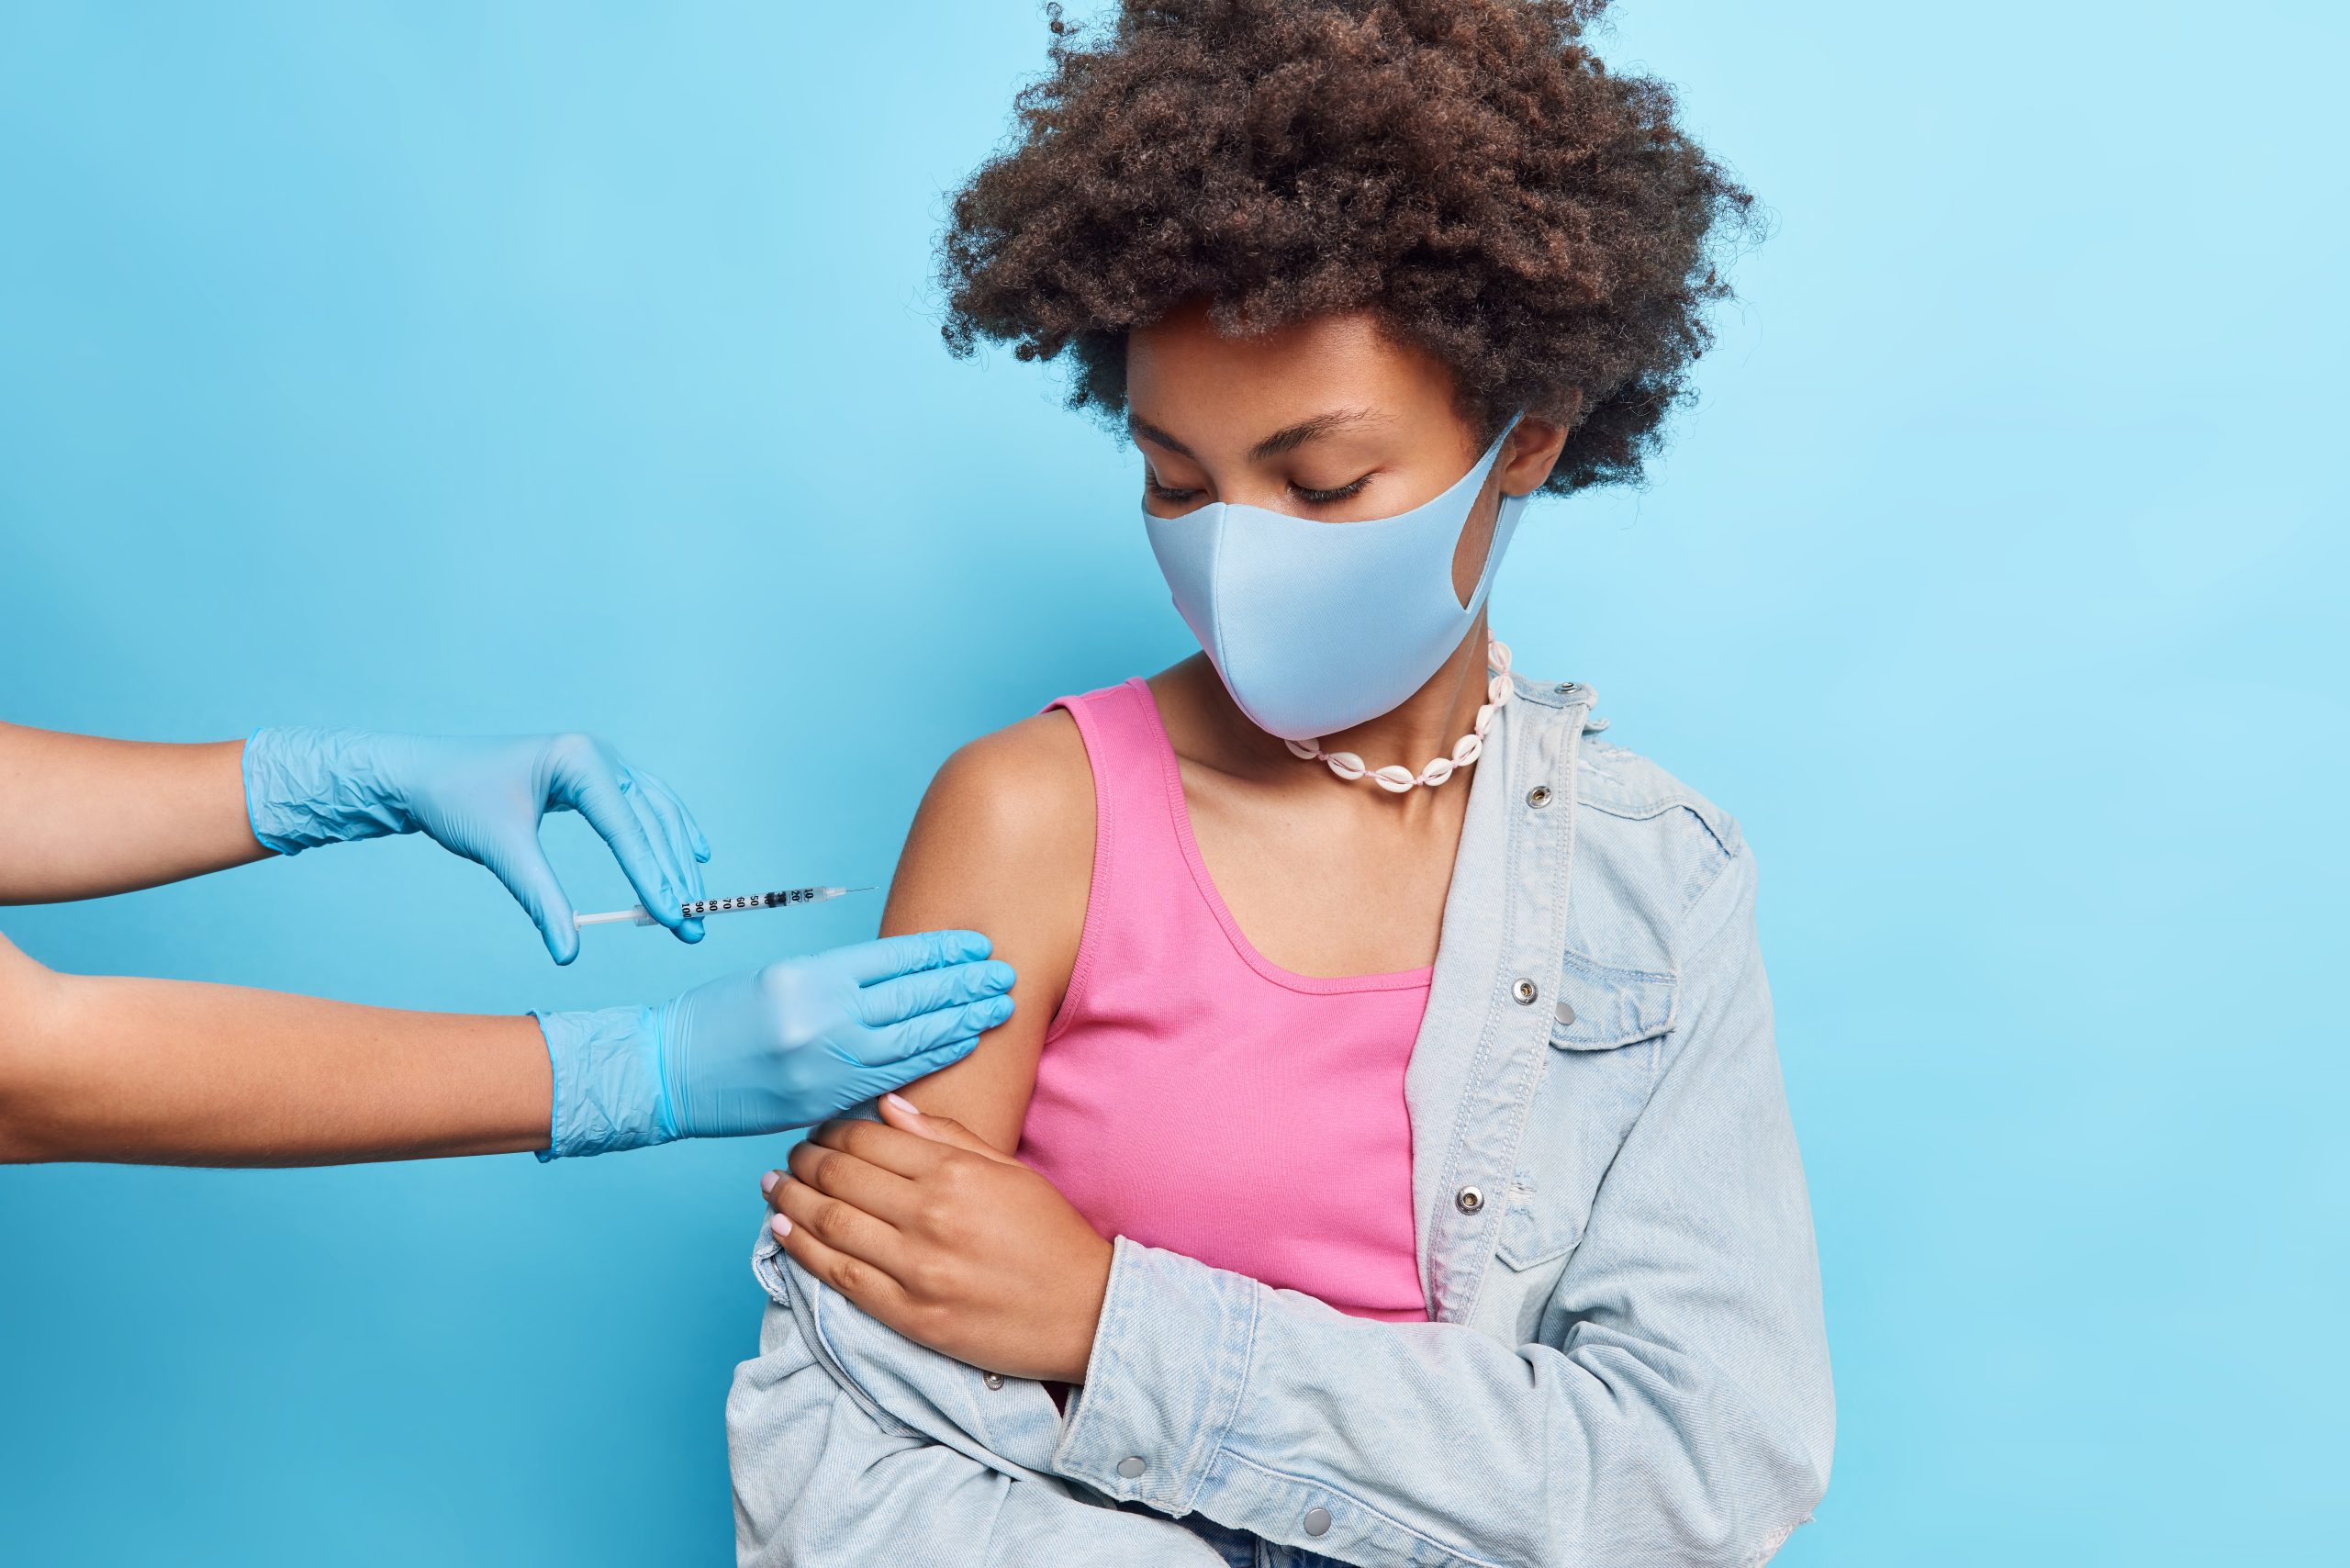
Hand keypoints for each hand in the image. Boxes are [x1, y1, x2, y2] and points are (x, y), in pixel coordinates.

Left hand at [243, 727, 709, 961]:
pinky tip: (692, 854)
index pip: (627, 827)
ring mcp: (601, 761)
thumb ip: (540, 898)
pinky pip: (645, 805)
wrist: (420, 772)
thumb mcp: (501, 850)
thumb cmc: (455, 799)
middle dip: (673, 876)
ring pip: (657, 813)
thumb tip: (567, 952)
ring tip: (692, 905)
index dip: (652, 876)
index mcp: (579, 759)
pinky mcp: (594, 776)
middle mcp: (599, 753)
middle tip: (691, 926)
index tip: (672, 918)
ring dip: (676, 860)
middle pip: (652, 822)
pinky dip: (668, 833)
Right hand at [535, 932, 1015, 1156]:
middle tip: (1003, 975)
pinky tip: (959, 1044)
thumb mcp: (777, 979)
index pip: (895, 958)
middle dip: (964, 985)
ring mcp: (825, 1062)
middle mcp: (822, 1016)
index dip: (943, 951)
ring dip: (959, 1020)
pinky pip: (890, 1076)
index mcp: (811, 975)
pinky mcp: (824, 1098)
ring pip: (910, 1037)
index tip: (977, 945)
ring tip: (995, 1007)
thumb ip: (837, 981)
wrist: (667, 1072)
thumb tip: (900, 981)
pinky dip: (930, 1058)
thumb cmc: (718, 1018)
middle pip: (912, 997)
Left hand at [762, 1093, 1113, 1381]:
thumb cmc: (1051, 1237)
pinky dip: (803, 1251)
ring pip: (830, 1223)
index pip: (867, 1140)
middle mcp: (929, 1215)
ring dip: (792, 1200)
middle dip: (805, 1161)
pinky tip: (783, 1231)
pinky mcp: (910, 1315)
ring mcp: (916, 1269)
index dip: (832, 1132)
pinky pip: (840, 1277)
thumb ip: (946, 1135)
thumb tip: (888, 1107)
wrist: (1085, 1312)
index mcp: (955, 1173)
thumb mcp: (1008, 1170)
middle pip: (840, 1176)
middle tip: (789, 1157)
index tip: (818, 1132)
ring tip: (774, 1187)